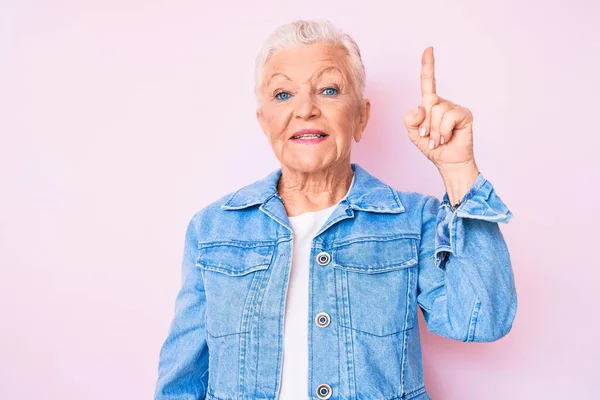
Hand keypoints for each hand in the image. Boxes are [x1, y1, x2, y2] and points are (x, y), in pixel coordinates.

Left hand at [403, 47, 475, 169]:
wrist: (447, 161)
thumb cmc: (433, 147)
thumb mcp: (414, 134)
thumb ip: (410, 120)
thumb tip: (420, 107)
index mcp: (430, 105)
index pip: (428, 82)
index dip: (428, 65)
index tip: (428, 49)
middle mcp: (443, 103)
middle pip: (428, 104)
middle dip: (425, 125)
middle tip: (430, 138)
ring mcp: (455, 108)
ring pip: (437, 111)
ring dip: (434, 131)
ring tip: (439, 139)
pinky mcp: (464, 114)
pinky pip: (447, 118)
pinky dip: (443, 131)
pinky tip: (447, 138)